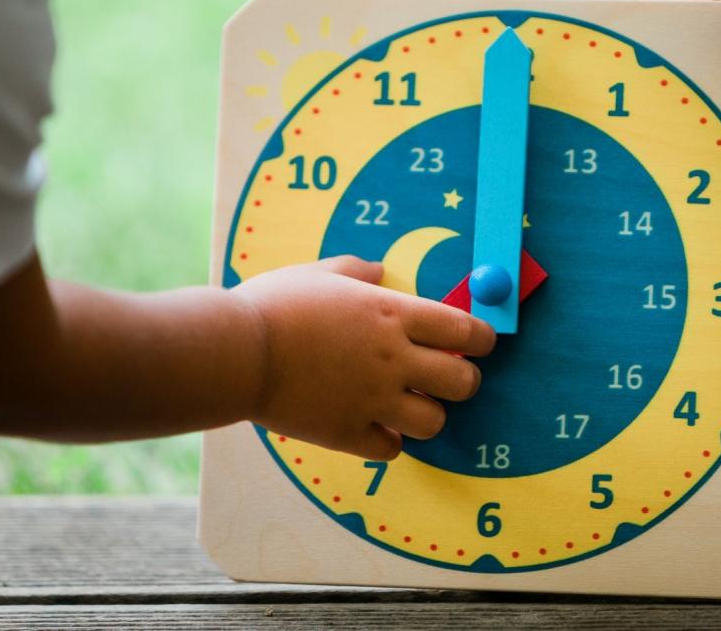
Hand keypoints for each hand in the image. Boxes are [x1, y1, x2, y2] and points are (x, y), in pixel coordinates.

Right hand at [233, 255, 495, 459]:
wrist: (238, 351)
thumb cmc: (276, 304)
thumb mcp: (319, 273)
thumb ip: (356, 271)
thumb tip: (378, 271)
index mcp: (393, 314)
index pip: (465, 330)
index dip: (483, 338)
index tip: (481, 342)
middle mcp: (394, 359)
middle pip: (464, 382)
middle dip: (464, 380)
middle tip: (446, 377)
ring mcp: (373, 399)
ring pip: (434, 422)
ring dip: (427, 414)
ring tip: (408, 406)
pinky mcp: (348, 433)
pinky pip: (390, 449)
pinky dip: (387, 442)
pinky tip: (373, 427)